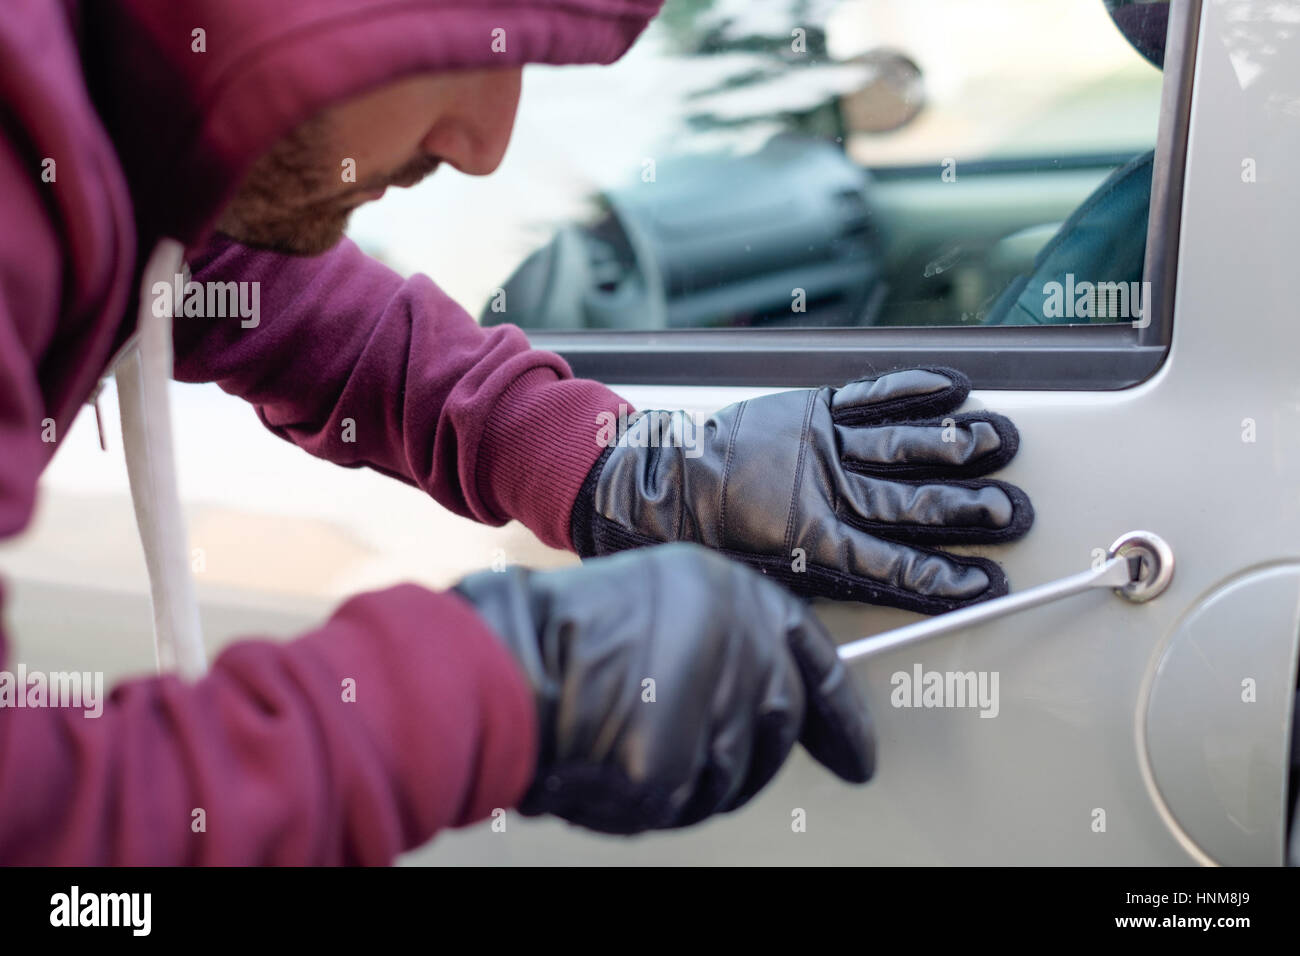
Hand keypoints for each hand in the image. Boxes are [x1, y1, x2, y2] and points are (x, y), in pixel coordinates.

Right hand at [453, 544, 873, 834]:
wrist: (504, 662)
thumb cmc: (564, 628)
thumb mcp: (659, 597)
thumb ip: (720, 636)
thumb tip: (759, 692)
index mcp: (734, 595)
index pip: (815, 660)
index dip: (842, 715)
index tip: (857, 754)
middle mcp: (738, 648)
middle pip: (778, 726)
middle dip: (746, 749)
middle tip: (693, 745)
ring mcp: (711, 710)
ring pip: (731, 776)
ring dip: (689, 772)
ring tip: (627, 733)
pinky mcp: (674, 767)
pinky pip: (681, 804)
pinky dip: (647, 797)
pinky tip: (609, 759)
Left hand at [571, 367, 1032, 614]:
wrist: (660, 486)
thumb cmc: (709, 538)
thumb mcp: (763, 578)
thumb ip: (823, 581)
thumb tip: (874, 594)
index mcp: (813, 544)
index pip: (895, 565)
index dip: (943, 576)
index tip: (986, 582)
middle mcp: (826, 492)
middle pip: (911, 504)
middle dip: (967, 510)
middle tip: (1012, 511)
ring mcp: (822, 447)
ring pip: (901, 447)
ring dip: (955, 445)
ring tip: (1001, 443)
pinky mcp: (810, 410)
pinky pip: (870, 396)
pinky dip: (911, 389)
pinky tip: (951, 389)